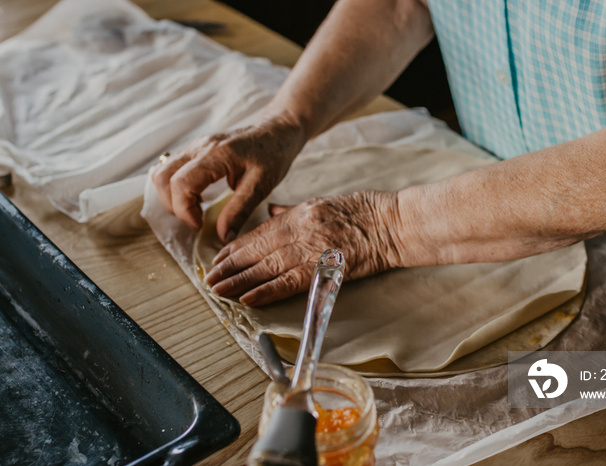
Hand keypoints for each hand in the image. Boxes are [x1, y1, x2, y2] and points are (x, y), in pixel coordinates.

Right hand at [152, 113, 305, 241]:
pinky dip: (174, 186)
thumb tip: (222, 236)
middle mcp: (199, 147)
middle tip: (196, 219)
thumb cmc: (273, 155)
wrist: (275, 132)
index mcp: (216, 155)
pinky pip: (171, 168)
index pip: (181, 183)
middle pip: (162, 177)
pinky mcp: (194, 149)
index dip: (184, 210)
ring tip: (195, 209)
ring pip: (161, 171)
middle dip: (173, 205)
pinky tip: (195, 196)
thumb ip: (239, 210)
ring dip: (170, 196)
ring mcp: (194, 145)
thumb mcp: (262, 186)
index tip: (200, 224)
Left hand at [204, 191, 401, 305]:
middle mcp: (300, 230)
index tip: (219, 259)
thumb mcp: (323, 202)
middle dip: (230, 267)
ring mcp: (312, 249)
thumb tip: (271, 213)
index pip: (259, 233)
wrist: (392, 223)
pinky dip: (267, 291)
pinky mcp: (326, 269)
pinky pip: (290, 283)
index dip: (236, 248)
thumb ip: (293, 211)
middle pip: (257, 251)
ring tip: (219, 291)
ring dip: (240, 282)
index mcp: (299, 214)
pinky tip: (248, 298)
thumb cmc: (363, 212)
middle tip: (209, 279)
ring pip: (267, 268)